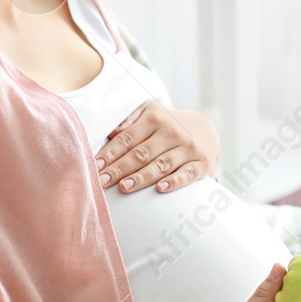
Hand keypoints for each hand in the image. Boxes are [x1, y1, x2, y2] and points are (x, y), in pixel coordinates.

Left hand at [96, 102, 219, 194]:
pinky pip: (187, 174)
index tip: (96, 166)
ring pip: (161, 164)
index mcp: (155, 119)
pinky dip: (174, 181)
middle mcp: (172, 132)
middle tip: (102, 182)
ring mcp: (188, 148)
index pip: (128, 138)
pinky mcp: (202, 163)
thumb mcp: (149, 113)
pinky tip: (160, 189)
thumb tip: (112, 131)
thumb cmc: (166, 124)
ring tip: (123, 187)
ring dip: (141, 177)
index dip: (111, 153)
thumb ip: (129, 120)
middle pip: (141, 153)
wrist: (204, 129)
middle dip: (119, 168)